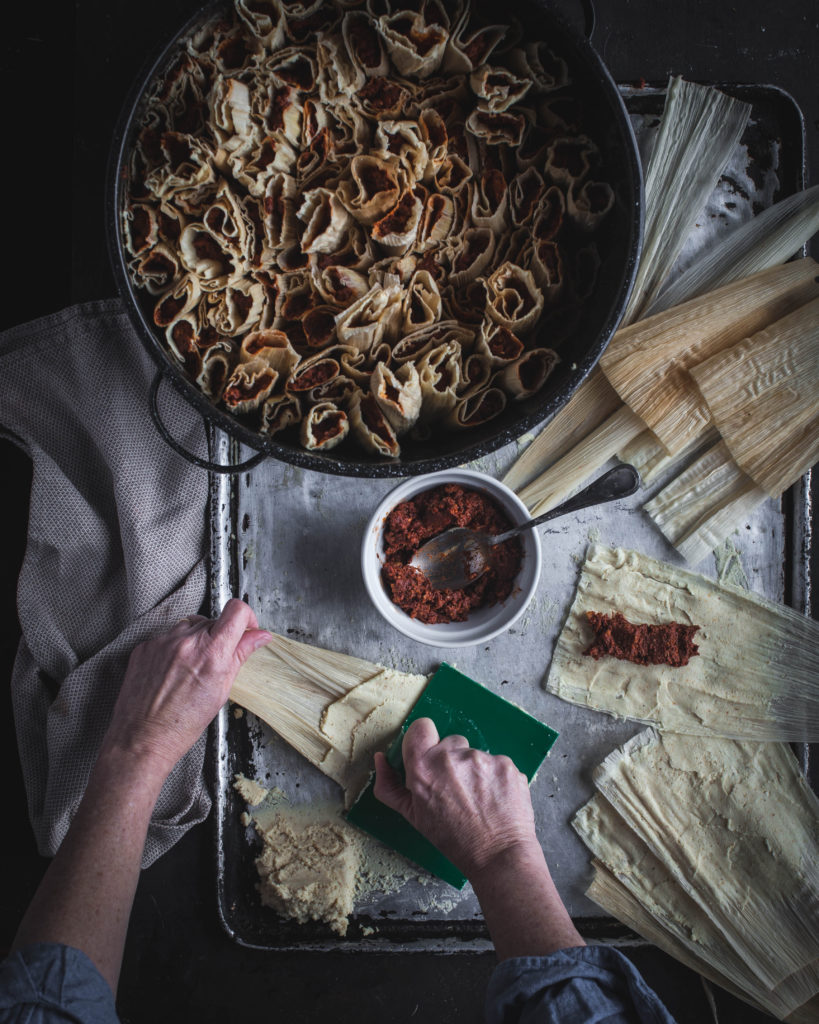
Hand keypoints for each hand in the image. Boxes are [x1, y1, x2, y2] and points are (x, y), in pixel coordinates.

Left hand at [102, 599, 270, 780]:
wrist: (142, 738)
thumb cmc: (182, 724)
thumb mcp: (221, 691)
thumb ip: (240, 655)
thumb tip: (259, 637)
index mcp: (211, 653)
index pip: (236, 611)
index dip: (246, 617)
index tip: (246, 628)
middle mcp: (186, 641)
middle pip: (213, 620)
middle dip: (219, 636)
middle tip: (214, 663)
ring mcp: (162, 641)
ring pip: (190, 626)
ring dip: (196, 640)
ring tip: (190, 669)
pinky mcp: (145, 646)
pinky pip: (168, 636)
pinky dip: (175, 648)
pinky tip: (172, 672)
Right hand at [373, 718, 538, 878]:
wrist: (497, 856)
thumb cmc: (453, 839)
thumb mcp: (413, 816)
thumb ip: (390, 786)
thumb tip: (381, 758)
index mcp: (423, 768)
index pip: (420, 727)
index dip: (424, 740)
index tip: (430, 756)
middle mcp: (451, 757)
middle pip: (450, 742)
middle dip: (451, 760)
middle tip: (456, 789)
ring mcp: (481, 758)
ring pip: (474, 754)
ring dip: (474, 770)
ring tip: (477, 798)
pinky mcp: (506, 763)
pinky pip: (496, 762)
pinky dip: (494, 777)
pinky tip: (494, 798)